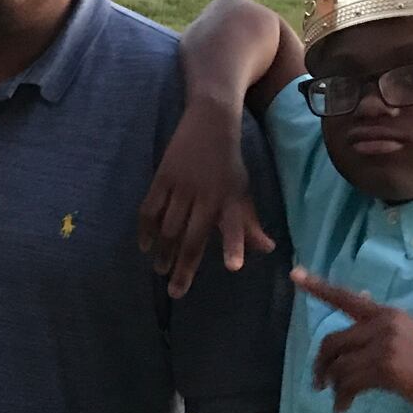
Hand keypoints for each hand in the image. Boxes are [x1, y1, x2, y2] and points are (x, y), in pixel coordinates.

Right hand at [139, 106, 274, 299]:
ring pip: (169, 227)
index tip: (233, 267)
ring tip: (160, 269)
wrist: (210, 121)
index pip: (234, 226)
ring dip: (163, 252)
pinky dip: (145, 230)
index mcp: (230, 198)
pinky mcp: (163, 177)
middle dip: (183, 267)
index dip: (234, 245)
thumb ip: (249, 223)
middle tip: (175, 291)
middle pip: (192, 237)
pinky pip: (150, 209)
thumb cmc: (227, 163)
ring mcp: (182, 186)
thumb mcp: (241, 191)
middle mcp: (207, 194)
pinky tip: (145, 246)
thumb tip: (267, 249)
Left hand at [293, 268, 412, 412]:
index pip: (346, 297)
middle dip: (321, 364)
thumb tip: (352, 331)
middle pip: (332, 340)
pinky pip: (348, 383)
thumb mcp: (408, 336)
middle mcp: (384, 324)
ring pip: (338, 365)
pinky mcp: (387, 369)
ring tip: (338, 399)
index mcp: (387, 313)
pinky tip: (343, 408)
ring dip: (333, 386)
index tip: (295, 273)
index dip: (318, 287)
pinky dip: (341, 398)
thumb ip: (379, 331)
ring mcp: (385, 345)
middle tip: (320, 383)